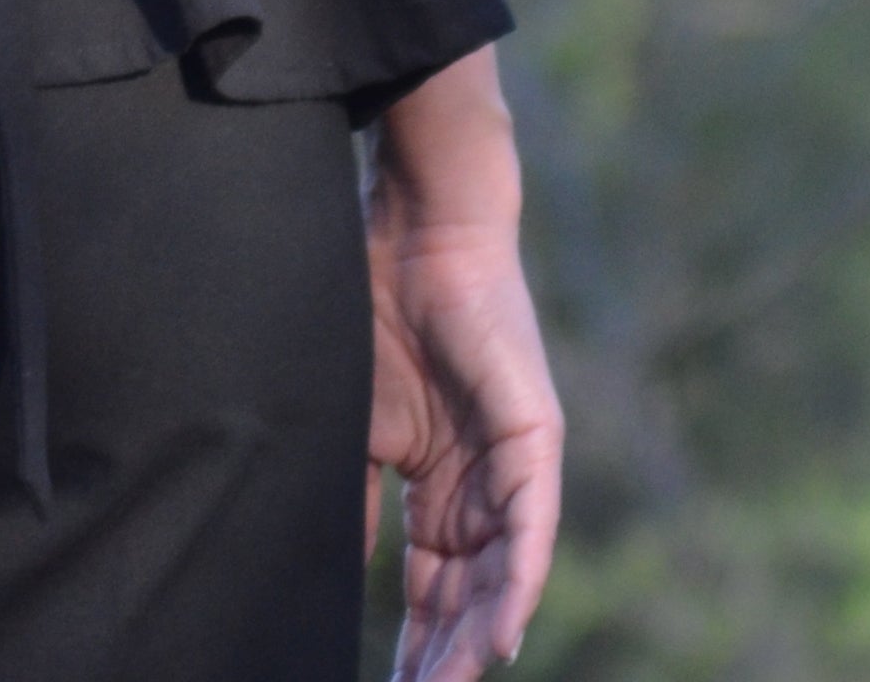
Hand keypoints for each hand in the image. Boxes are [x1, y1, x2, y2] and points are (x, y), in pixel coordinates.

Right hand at [365, 191, 561, 678]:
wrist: (409, 230)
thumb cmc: (373, 309)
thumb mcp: (354, 426)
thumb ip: (355, 501)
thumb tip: (335, 572)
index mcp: (439, 485)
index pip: (429, 586)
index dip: (413, 641)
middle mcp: (483, 486)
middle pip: (466, 595)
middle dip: (442, 656)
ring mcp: (513, 465)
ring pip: (501, 575)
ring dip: (477, 637)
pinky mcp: (534, 439)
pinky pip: (531, 528)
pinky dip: (517, 584)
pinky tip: (500, 637)